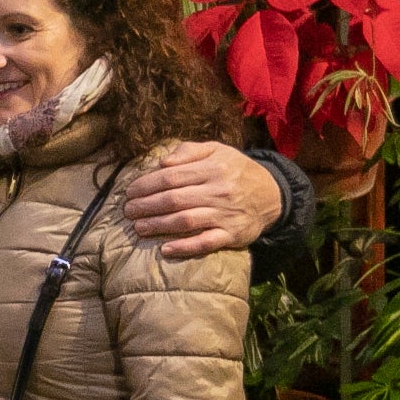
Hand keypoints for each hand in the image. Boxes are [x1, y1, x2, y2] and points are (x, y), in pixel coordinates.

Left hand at [118, 141, 282, 257]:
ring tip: (138, 228)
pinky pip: (205, 243)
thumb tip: (162, 161)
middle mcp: (219, 191)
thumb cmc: (236, 170)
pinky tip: (166, 249)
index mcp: (213, 168)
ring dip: (158, 226)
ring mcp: (226, 215)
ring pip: (186, 221)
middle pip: (175, 199)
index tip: (130, 191)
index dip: (147, 185)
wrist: (272, 195)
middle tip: (128, 211)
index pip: (172, 177)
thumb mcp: (217, 150)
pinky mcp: (232, 235)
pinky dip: (185, 247)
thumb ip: (189, 151)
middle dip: (146, 206)